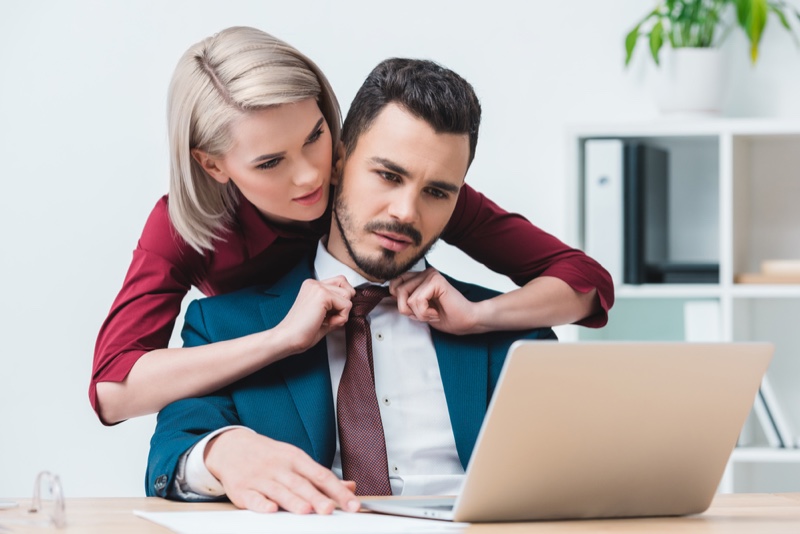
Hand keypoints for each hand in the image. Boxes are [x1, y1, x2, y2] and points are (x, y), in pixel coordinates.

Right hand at [204, 429, 359, 513]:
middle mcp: (280, 467)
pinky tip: (270, 509)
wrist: (232, 447)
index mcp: (296, 459)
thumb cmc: (270, 457)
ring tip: (306, 511)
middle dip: (317, 497)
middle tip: (330, 509)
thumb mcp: (296, 460)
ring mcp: (261, 478)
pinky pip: (253, 497)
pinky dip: (261, 503)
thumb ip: (322, 477)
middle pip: (301, 484)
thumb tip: (351, 487)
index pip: (322, 475)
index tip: (352, 504)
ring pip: (280, 490)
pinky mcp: (243, 490)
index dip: (338, 491)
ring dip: (293, 501)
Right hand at [274, 276, 354, 352]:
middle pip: (347, 287)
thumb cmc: (301, 332)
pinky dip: (340, 318)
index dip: (341, 301)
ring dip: (341, 314)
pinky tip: (325, 323)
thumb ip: (336, 307)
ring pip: (348, 296)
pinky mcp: (323, 295)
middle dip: (343, 306)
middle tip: (328, 319)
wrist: (287, 339)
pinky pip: (347, 306)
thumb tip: (351, 304)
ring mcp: (318, 287)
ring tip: (324, 321)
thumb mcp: (322, 315)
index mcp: (312, 286)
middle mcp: (314, 283)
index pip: (340, 283)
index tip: (328, 315)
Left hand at [390, 268, 479, 334]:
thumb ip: (405, 300)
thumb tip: (388, 295)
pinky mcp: (436, 280)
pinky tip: (437, 312)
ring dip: (419, 313)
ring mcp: (430, 274)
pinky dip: (424, 312)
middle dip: (408, 310)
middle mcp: (423, 273)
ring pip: (406, 297)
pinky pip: (416, 300)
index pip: (393, 283)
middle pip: (396, 290)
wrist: (467, 321)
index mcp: (418, 278)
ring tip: (433, 313)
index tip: (417, 311)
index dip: (400, 302)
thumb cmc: (446, 316)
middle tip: (426, 313)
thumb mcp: (417, 310)